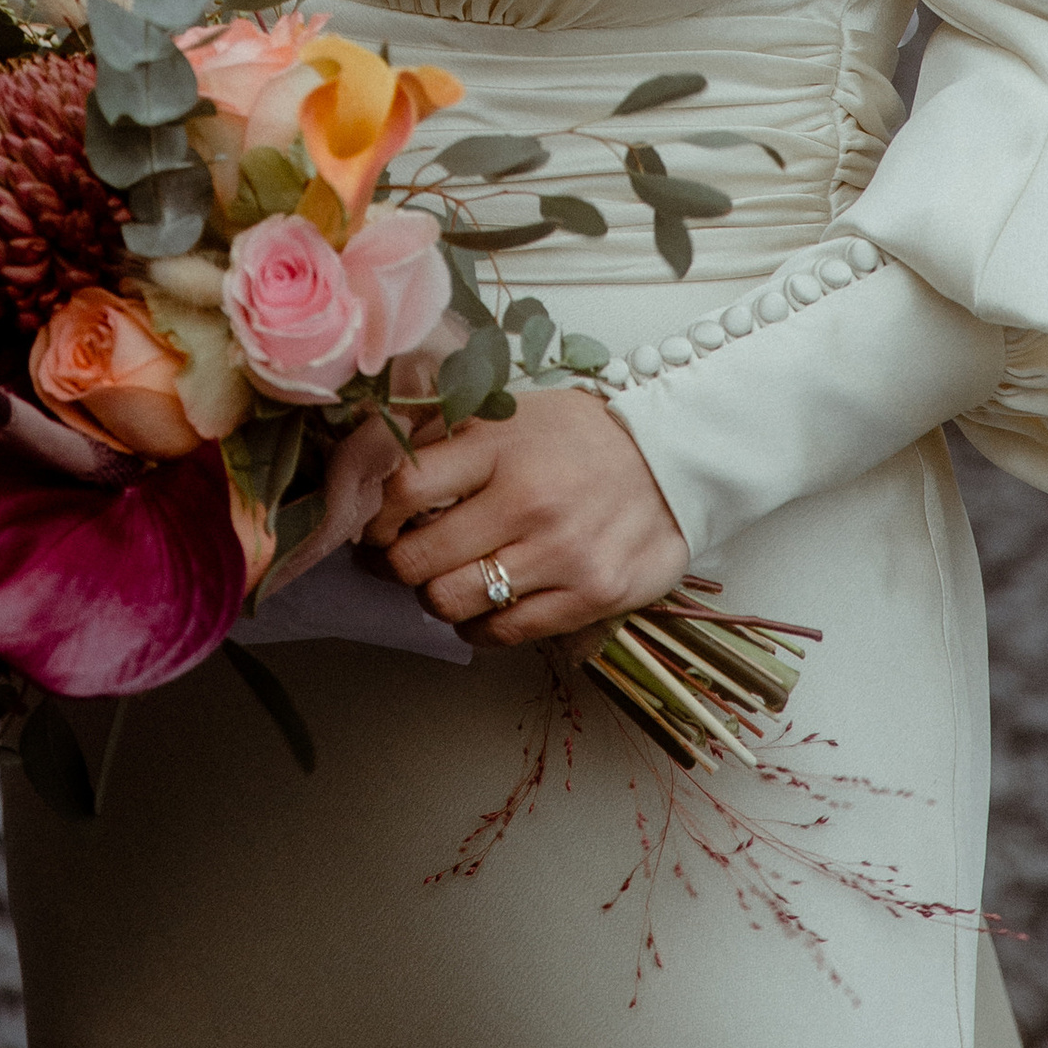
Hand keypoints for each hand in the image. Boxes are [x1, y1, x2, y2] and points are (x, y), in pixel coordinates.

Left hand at [363, 388, 689, 651]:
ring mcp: (560, 553)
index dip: (374, 516)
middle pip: (417, 559)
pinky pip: (503, 633)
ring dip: (434, 598)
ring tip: (443, 581)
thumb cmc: (580, 437)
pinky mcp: (590, 597)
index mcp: (501, 443)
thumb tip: (372, 467)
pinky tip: (483, 605)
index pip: (403, 488)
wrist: (675, 459)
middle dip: (394, 565)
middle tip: (397, 559)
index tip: (373, 524)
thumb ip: (449, 439)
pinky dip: (478, 626)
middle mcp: (528, 499)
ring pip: (451, 602)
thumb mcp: (513, 414)